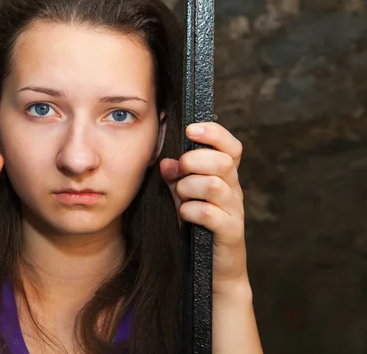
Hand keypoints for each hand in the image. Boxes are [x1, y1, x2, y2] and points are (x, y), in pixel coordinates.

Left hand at [160, 122, 246, 291]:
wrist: (213, 271)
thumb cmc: (197, 228)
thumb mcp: (183, 198)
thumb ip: (175, 178)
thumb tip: (166, 162)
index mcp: (225, 177)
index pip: (231, 147)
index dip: (215, 133)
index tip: (191, 129)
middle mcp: (234, 190)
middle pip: (223, 161)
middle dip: (194, 161)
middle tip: (179, 170)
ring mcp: (235, 211)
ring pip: (215, 185)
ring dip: (189, 188)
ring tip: (181, 197)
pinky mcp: (230, 233)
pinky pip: (210, 214)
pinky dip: (191, 210)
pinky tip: (184, 215)